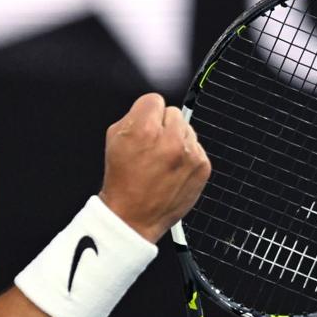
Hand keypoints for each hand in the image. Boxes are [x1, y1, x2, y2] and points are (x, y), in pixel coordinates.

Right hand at [99, 94, 210, 241]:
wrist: (133, 217)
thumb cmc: (122, 181)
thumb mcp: (113, 139)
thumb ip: (132, 116)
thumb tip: (149, 109)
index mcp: (144, 129)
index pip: (153, 99)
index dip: (146, 112)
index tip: (144, 125)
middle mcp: (170, 140)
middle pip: (172, 112)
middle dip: (162, 125)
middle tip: (152, 145)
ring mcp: (189, 154)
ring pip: (187, 128)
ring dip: (177, 139)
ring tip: (162, 159)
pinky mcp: (202, 166)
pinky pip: (196, 147)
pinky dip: (186, 155)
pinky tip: (172, 169)